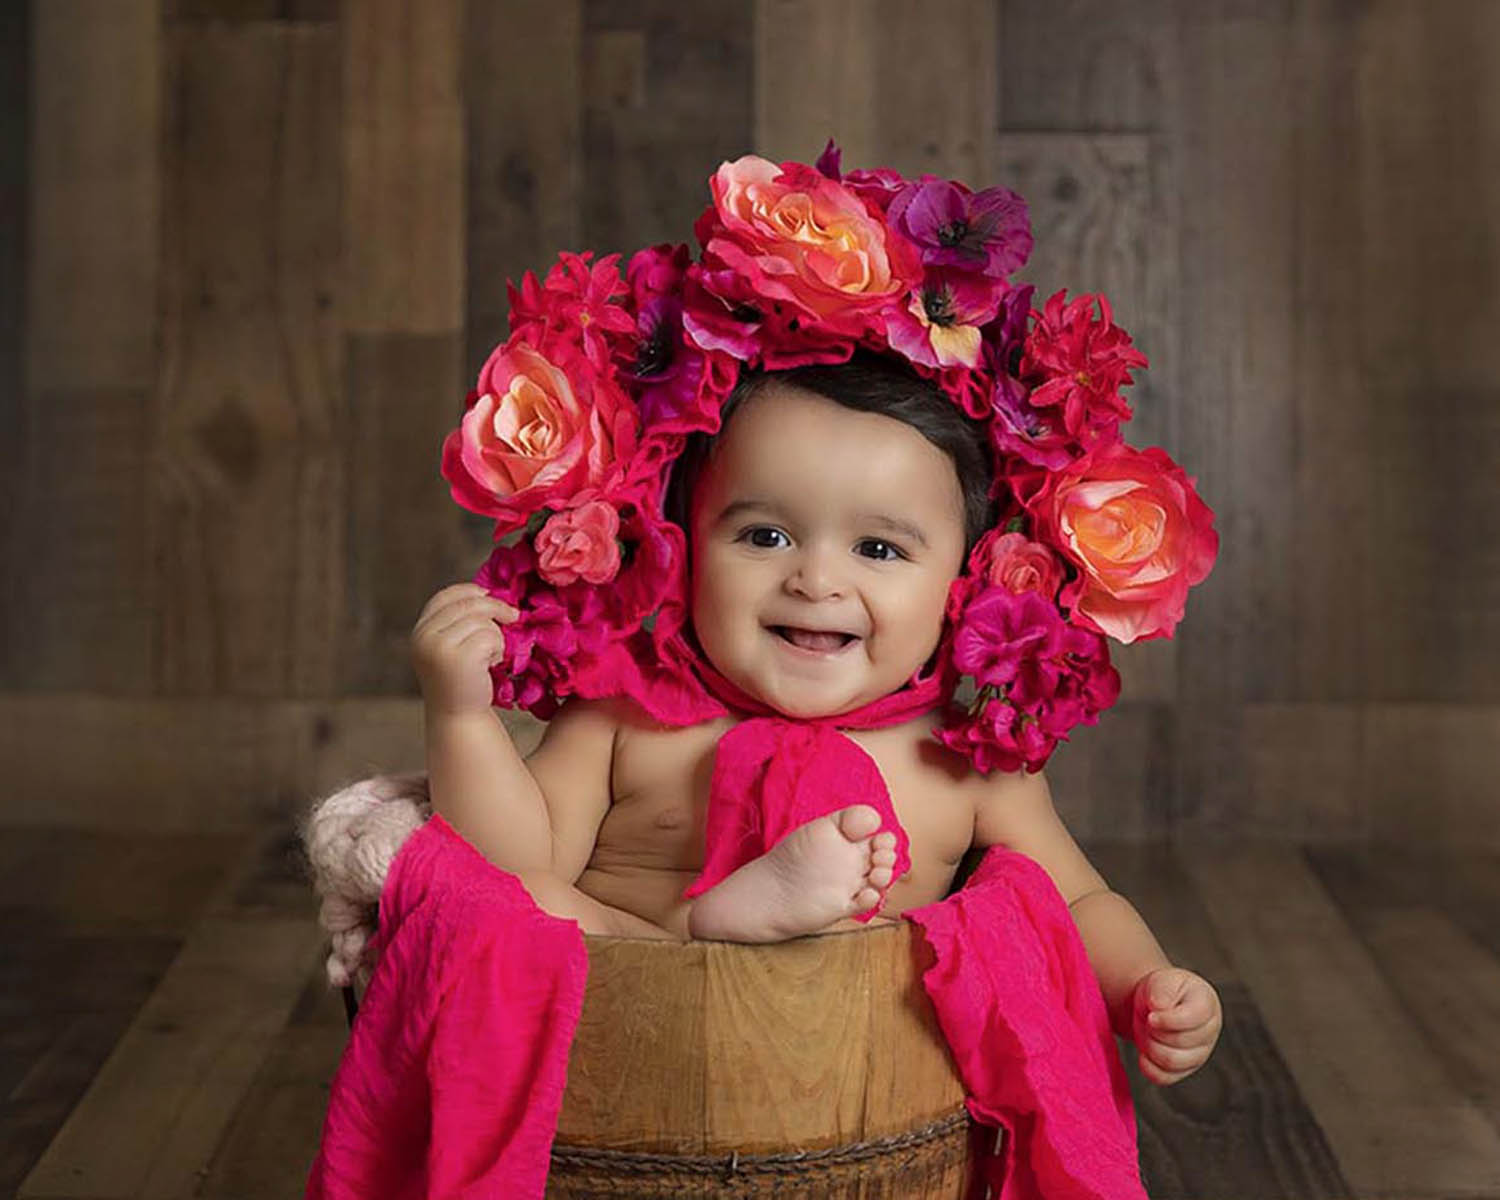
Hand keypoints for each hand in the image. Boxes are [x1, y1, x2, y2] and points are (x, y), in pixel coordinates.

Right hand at [410, 583, 519, 715]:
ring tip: (491, 656)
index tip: (490, 594)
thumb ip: (458, 622)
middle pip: (467, 604)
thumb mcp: (451, 647)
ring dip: (497, 636)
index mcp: (420, 631)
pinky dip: (499, 648)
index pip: (444, 597)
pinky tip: (492, 664)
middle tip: (514, 616)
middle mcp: (424, 637)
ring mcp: (439, 647)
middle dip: (495, 608)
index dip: (470, 591)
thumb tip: (487, 593)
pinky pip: (491, 637)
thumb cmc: (462, 682)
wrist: (459, 718)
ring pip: (482, 620)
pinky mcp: (459, 658)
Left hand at [1130, 966, 1221, 1085]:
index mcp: (1207, 1005)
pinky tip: (1144, 1053)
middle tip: (1148, 1019)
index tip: (1151, 1014)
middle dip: (1155, 1031)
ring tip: (1148, 1032)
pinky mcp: (1184, 1069)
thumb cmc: (1162, 990)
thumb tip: (1160, 1007)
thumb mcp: (1161, 980)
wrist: (1154, 1005)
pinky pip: (1164, 1077)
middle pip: (1180, 1042)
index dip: (1167, 1020)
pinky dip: (1148, 1066)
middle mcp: (1209, 1032)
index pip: (1192, 1020)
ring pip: (1172, 1061)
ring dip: (1150, 1046)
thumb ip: (1162, 989)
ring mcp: (1199, 1053)